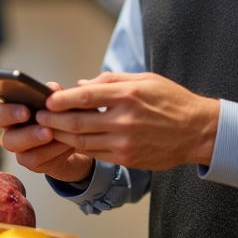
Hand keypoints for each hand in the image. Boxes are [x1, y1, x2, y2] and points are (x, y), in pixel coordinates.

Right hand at [0, 82, 94, 183]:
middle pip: (5, 138)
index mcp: (9, 113)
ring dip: (35, 139)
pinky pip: (37, 159)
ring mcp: (21, 150)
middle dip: (24, 132)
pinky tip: (65, 142)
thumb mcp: (57, 101)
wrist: (75, 137)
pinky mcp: (33, 163)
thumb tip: (52, 88)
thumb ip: (53, 94)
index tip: (26, 110)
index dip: (6, 113)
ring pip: (19, 151)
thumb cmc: (59, 113)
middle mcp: (11, 133)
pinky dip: (53, 149)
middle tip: (39, 126)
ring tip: (51, 133)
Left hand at [36, 72, 219, 171]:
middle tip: (39, 117)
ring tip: (48, 130)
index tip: (47, 100)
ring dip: (61, 136)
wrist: (198, 131)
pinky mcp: (127, 158)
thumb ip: (111, 81)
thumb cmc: (171, 100)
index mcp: (128, 95)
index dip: (61, 99)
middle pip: (78, 122)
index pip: (85, 97)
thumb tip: (81, 86)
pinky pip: (95, 154)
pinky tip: (69, 142)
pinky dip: (79, 148)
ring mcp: (125, 142)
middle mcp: (125, 119)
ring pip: (82, 141)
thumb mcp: (145, 79)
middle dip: (53, 121)